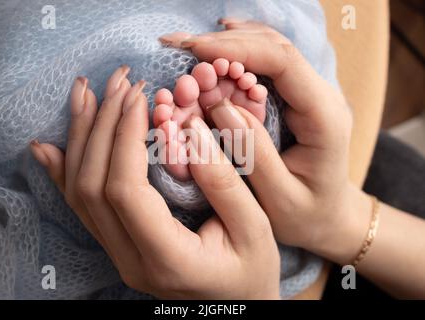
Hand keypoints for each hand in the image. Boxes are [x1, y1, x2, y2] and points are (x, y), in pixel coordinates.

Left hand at [30, 65, 279, 298]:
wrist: (233, 304)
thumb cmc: (250, 271)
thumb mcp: (256, 229)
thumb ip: (225, 183)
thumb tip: (191, 129)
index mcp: (168, 257)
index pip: (126, 191)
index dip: (126, 137)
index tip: (141, 97)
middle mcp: (131, 259)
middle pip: (93, 186)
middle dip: (102, 126)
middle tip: (119, 83)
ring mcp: (117, 254)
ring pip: (79, 193)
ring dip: (80, 139)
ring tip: (85, 94)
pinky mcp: (116, 244)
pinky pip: (80, 207)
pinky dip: (62, 171)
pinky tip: (49, 145)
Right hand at [160, 18, 368, 263]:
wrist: (330, 218)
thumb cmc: (306, 216)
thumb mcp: (279, 198)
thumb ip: (253, 152)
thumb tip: (222, 107)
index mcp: (322, 117)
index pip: (282, 62)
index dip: (236, 50)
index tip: (195, 52)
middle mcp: (320, 96)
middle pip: (274, 47)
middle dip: (224, 43)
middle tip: (178, 45)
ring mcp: (310, 93)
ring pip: (270, 49)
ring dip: (228, 45)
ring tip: (189, 47)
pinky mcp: (296, 98)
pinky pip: (267, 63)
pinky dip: (238, 52)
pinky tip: (217, 48)